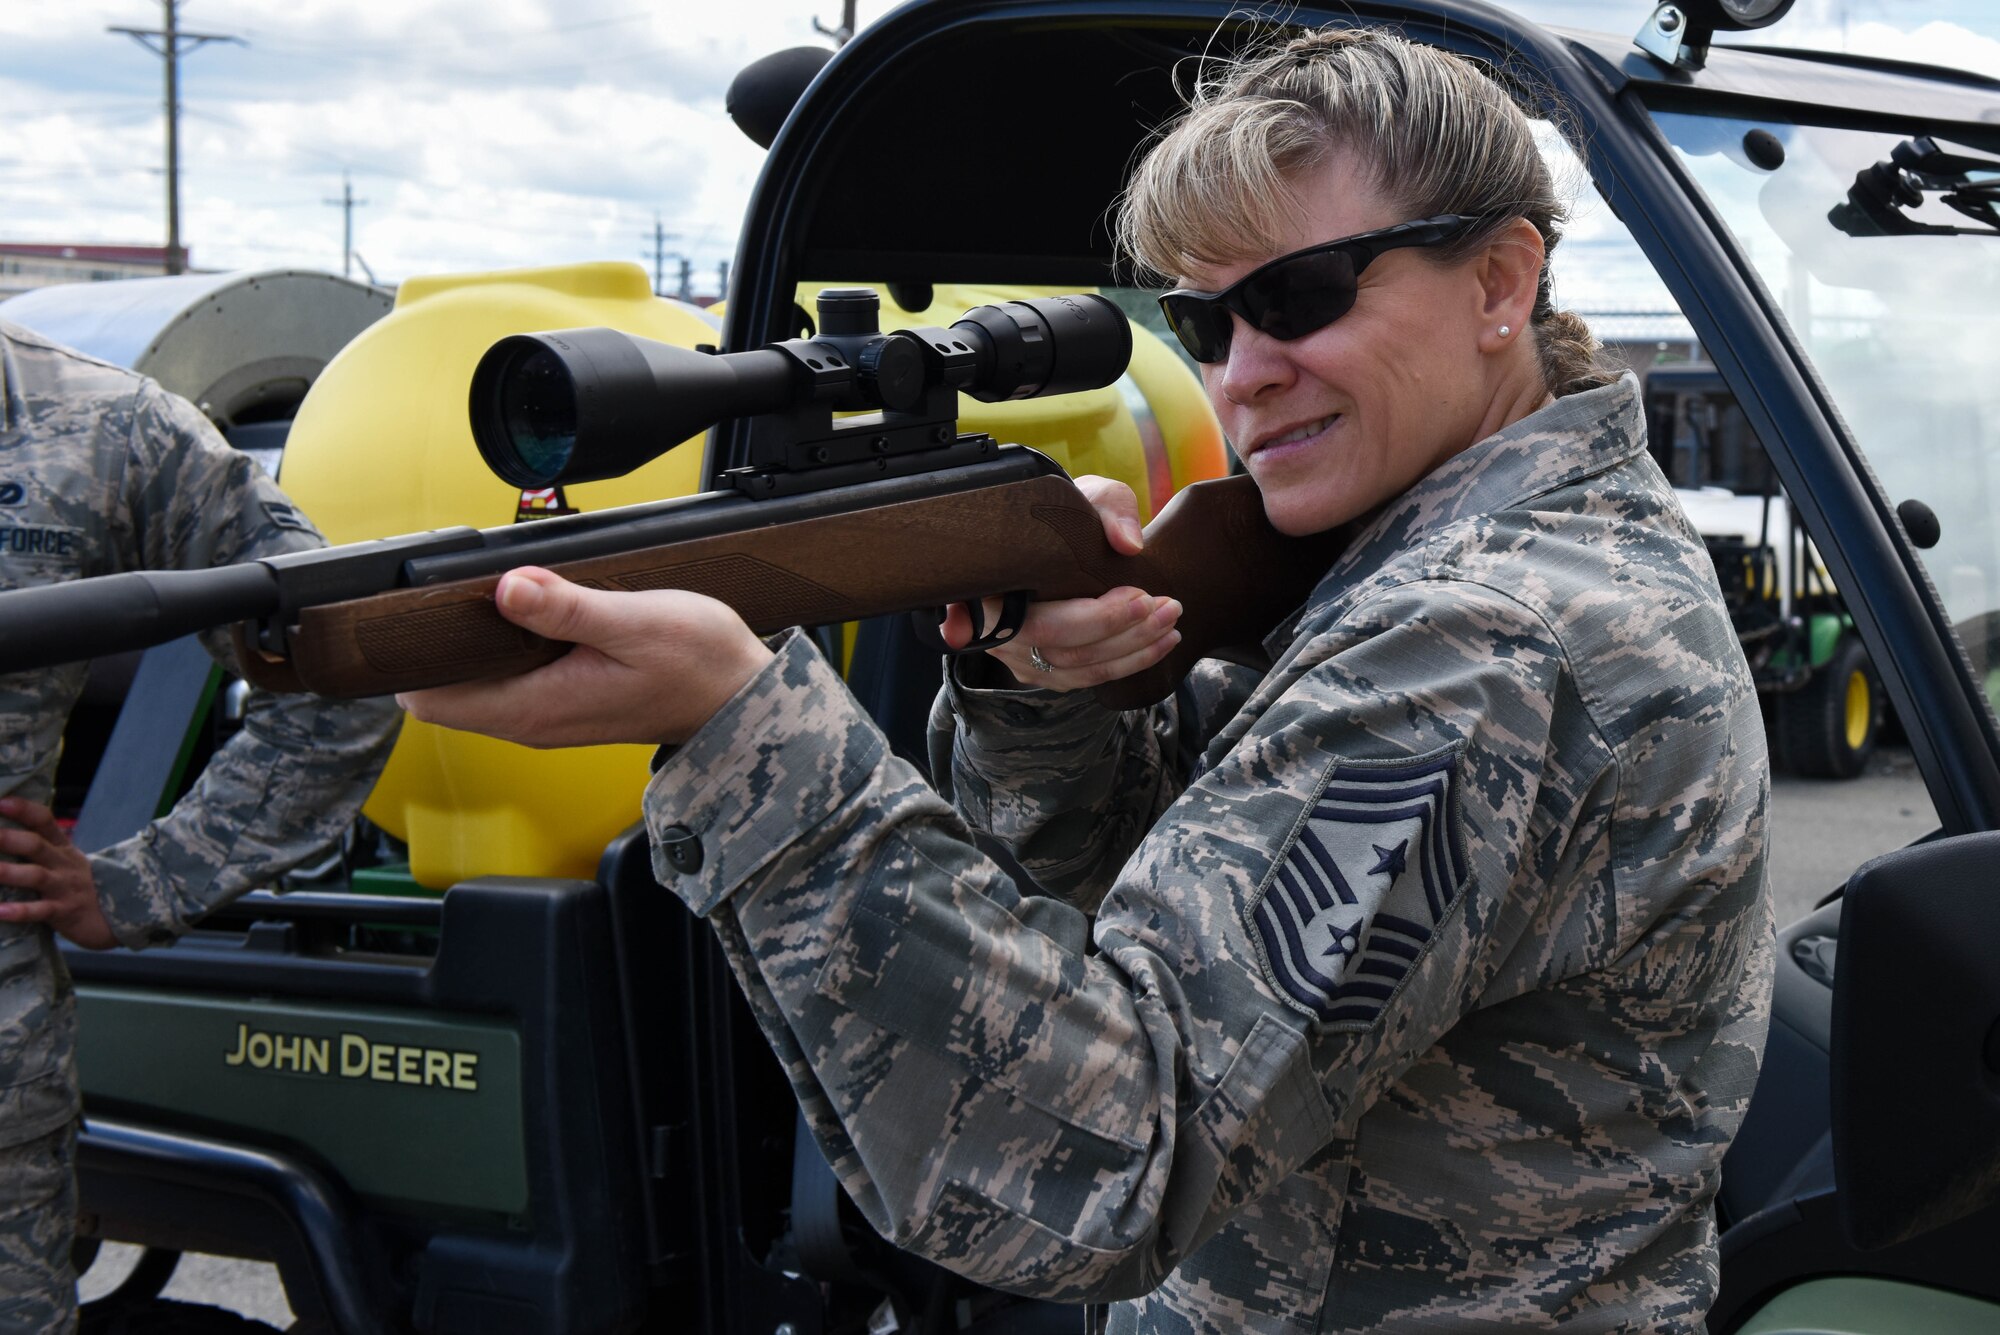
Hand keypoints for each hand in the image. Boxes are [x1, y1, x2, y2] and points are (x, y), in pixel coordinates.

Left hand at [0, 797, 117, 949]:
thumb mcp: (64, 860)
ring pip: (36, 876)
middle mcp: (63, 864)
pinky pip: (40, 911)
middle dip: (9, 839)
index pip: (44, 821)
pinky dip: (20, 911)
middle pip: (36, 846)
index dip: (23, 810)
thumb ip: (39, 846)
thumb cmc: (75, 885)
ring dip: (9, 872)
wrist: (112, 916)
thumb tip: (1, 832)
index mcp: (62, 848)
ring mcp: (64, 887)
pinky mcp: (64, 912)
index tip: (1, 802)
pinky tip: (1, 911)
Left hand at [396, 566, 774, 748]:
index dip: (416, 656)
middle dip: (437, 645)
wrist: (743, 699)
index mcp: (537, 708)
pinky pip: (505, 682)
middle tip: (456, 593)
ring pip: (473, 686)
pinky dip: (500, 651)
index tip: (422, 612)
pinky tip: (525, 616)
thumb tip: (504, 588)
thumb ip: (564, 608)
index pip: (432, 698)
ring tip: (491, 598)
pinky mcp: (563, 704)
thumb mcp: (633, 623)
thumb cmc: (700, 666)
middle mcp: (533, 721)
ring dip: (471, 646)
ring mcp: (547, 716)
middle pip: (442, 692)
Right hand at [940, 476, 1181, 689]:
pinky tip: (1159, 644)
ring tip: (1171, 622)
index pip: (1036, 616)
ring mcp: (1014, 654)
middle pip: (1058, 645)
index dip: (1091, 618)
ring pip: (1075, 668)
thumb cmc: (1063, 514)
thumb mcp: (1087, 495)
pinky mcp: (1038, 669)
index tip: (1140, 597)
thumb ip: (1109, 508)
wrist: (1054, 536)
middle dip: (1121, 629)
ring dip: (1132, 650)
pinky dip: (1127, 664)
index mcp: (990, 581)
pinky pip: (1083, 678)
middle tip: (1165, 606)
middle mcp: (993, 626)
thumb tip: (1129, 543)